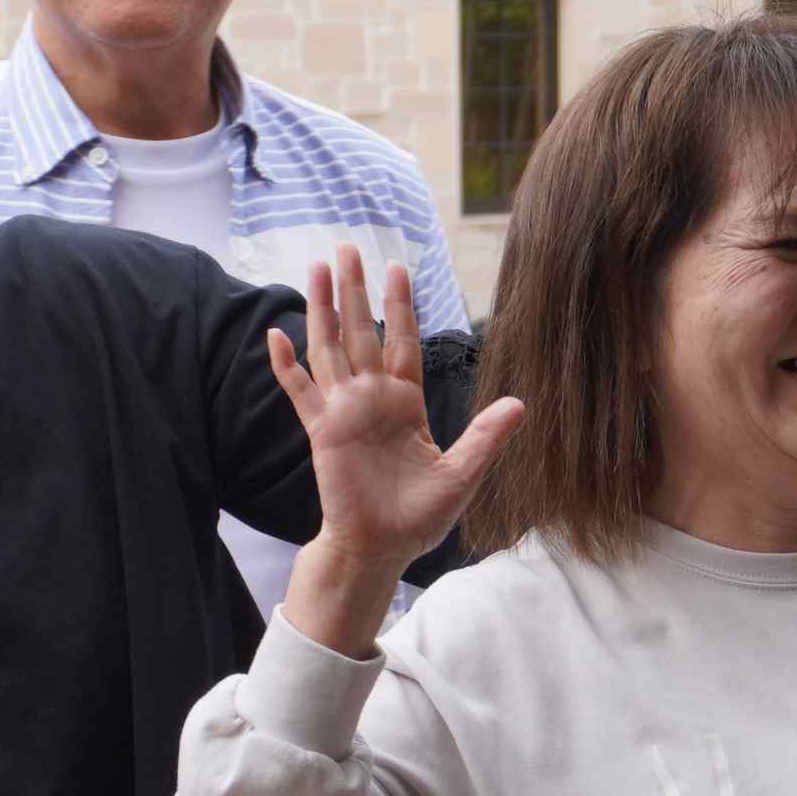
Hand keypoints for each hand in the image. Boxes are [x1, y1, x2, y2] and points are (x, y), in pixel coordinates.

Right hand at [272, 247, 523, 586]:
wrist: (381, 548)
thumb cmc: (419, 517)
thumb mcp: (461, 474)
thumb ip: (486, 437)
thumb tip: (521, 405)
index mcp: (405, 403)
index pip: (402, 342)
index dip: (400, 305)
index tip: (397, 267)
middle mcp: (372, 399)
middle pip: (361, 332)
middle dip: (355, 291)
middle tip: (348, 247)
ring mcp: (343, 412)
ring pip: (329, 348)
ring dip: (322, 309)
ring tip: (316, 269)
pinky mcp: (321, 431)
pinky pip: (300, 391)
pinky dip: (286, 365)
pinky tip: (276, 334)